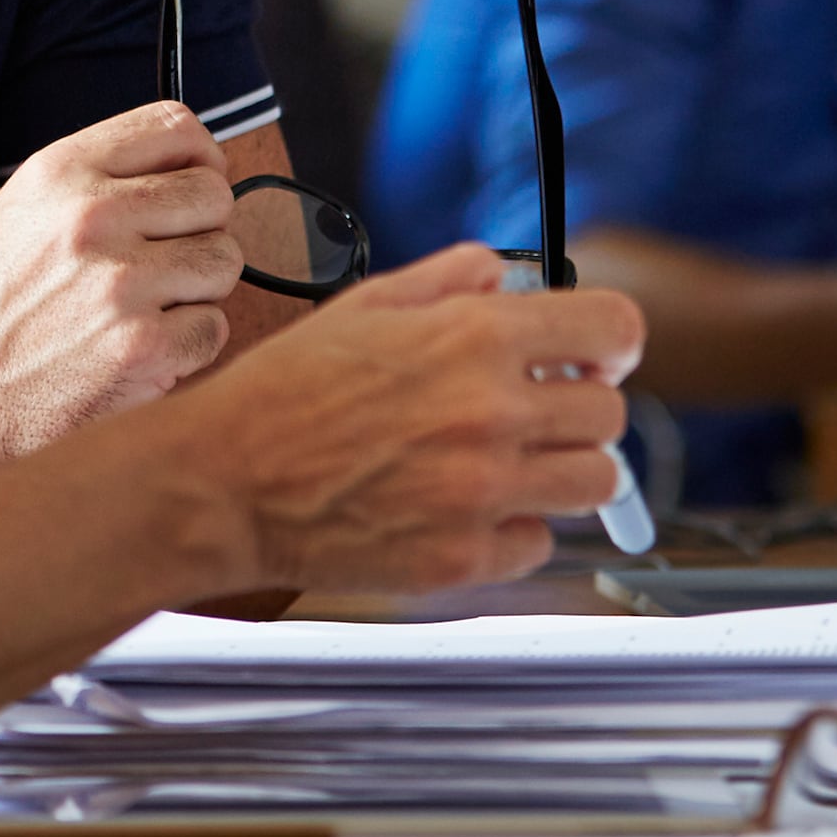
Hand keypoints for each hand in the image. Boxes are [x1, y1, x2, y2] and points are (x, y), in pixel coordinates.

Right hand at [0, 100, 249, 478]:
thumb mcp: (16, 213)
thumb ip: (93, 182)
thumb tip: (179, 171)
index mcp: (60, 172)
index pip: (176, 127)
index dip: (201, 159)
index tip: (192, 188)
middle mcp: (92, 216)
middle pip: (214, 195)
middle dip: (199, 232)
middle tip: (162, 265)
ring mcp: (119, 282)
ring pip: (224, 261)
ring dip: (196, 291)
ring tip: (143, 310)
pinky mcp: (140, 346)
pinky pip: (212, 329)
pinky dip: (185, 347)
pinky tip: (136, 351)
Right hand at [173, 244, 643, 596]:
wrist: (221, 482)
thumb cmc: (282, 393)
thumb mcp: (365, 306)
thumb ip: (451, 279)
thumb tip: (509, 279)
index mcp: (472, 338)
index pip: (614, 329)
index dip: (609, 342)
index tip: (592, 355)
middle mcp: (490, 413)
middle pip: (610, 413)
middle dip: (579, 407)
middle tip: (534, 413)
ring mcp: (481, 492)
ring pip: (594, 481)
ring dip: (560, 469)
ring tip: (506, 463)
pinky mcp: (462, 557)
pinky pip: (537, 542)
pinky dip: (511, 528)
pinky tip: (463, 508)